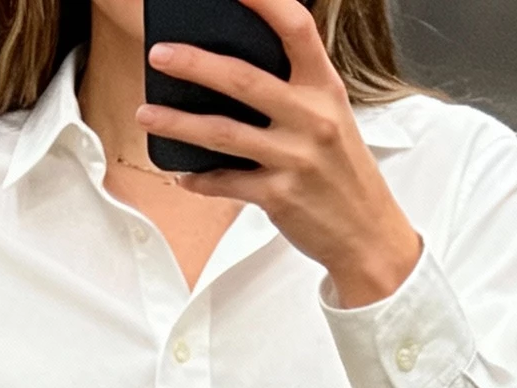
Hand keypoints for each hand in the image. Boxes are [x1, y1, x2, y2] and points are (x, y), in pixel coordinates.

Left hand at [139, 0, 421, 307]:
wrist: (369, 235)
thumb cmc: (344, 173)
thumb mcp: (332, 118)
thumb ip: (295, 90)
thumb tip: (237, 72)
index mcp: (325, 88)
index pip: (295, 28)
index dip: (263, 1)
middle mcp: (312, 118)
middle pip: (243, 79)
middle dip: (194, 64)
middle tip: (159, 55)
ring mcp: (295, 158)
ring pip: (223, 133)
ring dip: (178, 123)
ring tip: (147, 114)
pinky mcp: (279, 196)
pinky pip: (226, 183)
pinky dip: (200, 179)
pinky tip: (183, 174)